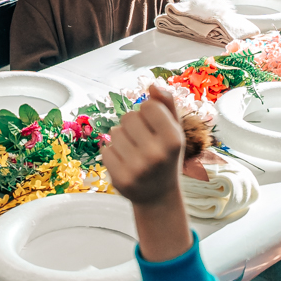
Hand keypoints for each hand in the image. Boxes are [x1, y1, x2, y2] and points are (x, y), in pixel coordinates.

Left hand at [101, 85, 190, 261]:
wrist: (159, 196)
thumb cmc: (167, 156)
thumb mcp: (174, 131)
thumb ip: (167, 105)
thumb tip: (153, 85)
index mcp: (174, 139)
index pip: (148, 105)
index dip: (149, 113)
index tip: (155, 127)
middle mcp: (156, 154)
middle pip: (129, 117)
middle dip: (133, 125)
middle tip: (143, 141)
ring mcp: (137, 168)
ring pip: (115, 132)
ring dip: (122, 138)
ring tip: (134, 152)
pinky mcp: (120, 179)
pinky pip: (106, 149)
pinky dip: (112, 153)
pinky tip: (125, 163)